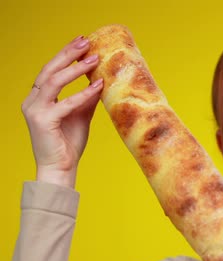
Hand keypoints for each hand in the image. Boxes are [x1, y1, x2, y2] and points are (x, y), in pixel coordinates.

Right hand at [21, 35, 102, 187]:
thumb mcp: (81, 115)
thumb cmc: (69, 144)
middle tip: (86, 41)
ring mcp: (35, 111)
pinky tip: (97, 86)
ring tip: (93, 58)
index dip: (66, 54)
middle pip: (49, 70)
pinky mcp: (42, 122)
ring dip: (75, 68)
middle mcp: (32, 101)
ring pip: (54, 82)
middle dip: (68, 54)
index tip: (82, 41)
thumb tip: (100, 80)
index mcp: (39, 98)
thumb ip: (86, 99)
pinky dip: (83, 94)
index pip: (51, 70)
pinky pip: (65, 103)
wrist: (61, 168)